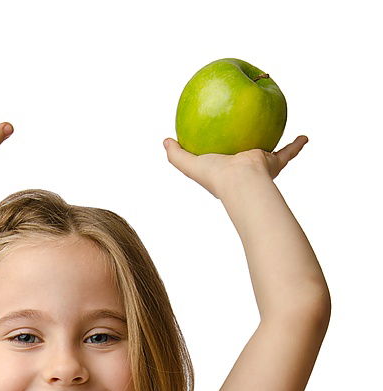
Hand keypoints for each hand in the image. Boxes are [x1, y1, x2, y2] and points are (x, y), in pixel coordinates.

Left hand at [163, 135, 308, 198]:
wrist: (242, 182)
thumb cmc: (217, 176)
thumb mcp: (190, 165)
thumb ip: (176, 156)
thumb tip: (165, 141)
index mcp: (225, 168)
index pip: (221, 156)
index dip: (218, 149)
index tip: (219, 140)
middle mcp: (243, 166)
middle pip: (245, 151)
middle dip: (246, 145)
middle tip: (248, 133)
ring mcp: (259, 164)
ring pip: (269, 151)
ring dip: (275, 143)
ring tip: (280, 129)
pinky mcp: (273, 162)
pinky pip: (288, 152)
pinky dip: (297, 146)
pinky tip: (305, 137)